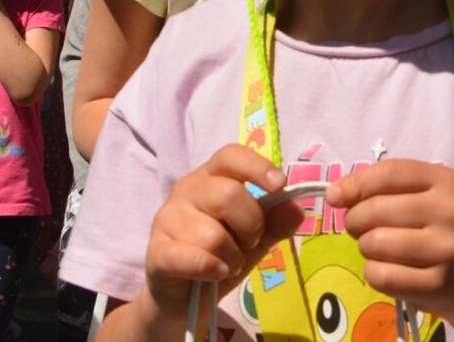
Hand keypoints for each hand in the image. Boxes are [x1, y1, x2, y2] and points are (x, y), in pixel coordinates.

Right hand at [144, 145, 301, 314]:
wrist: (184, 298)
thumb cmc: (220, 256)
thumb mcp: (256, 238)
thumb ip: (276, 222)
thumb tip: (296, 208)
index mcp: (210, 177)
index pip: (230, 155)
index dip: (257, 166)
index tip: (280, 184)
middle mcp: (186, 190)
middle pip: (228, 194)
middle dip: (251, 225)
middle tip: (249, 243)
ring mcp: (166, 219)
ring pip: (213, 234)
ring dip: (231, 255)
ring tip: (227, 263)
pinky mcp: (157, 252)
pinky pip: (191, 257)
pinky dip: (212, 268)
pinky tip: (216, 274)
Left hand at [329, 159, 453, 320]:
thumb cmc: (446, 228)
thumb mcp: (430, 196)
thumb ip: (387, 189)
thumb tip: (336, 195)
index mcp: (448, 181)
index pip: (389, 173)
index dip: (354, 184)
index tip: (334, 197)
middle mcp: (452, 212)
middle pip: (375, 210)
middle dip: (355, 220)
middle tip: (362, 228)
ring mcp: (448, 250)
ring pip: (373, 244)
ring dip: (366, 248)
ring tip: (382, 248)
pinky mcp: (438, 284)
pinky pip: (380, 275)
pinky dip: (374, 273)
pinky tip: (389, 269)